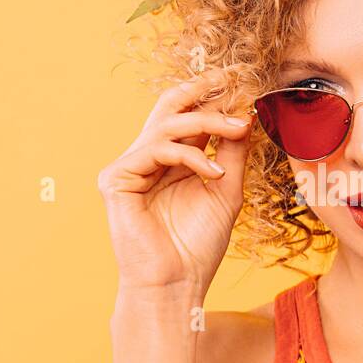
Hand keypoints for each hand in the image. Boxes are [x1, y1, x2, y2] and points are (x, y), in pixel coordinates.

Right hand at [96, 69, 252, 292]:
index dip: (211, 96)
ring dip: (209, 121)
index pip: (187, 116)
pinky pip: (157, 149)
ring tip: (239, 128)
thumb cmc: (197, 245)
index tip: (242, 81)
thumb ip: (231, 153)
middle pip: (169, 107)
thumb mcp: (225, 190)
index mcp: (170, 161)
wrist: (176, 285)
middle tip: (232, 77)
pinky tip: (215, 174)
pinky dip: (191, 157)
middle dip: (201, 88)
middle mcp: (146, 158)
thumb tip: (246, 114)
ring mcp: (129, 167)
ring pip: (167, 124)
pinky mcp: (116, 179)